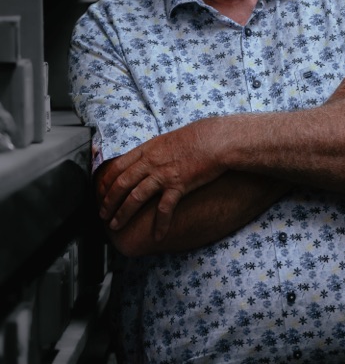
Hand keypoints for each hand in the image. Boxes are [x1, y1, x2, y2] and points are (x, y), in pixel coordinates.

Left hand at [96, 118, 222, 239]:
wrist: (216, 140)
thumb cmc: (196, 138)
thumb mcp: (167, 140)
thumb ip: (153, 151)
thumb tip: (143, 161)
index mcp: (147, 149)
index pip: (117, 166)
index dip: (105, 183)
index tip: (99, 194)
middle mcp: (151, 161)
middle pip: (121, 183)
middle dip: (108, 201)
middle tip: (102, 215)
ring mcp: (164, 174)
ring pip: (135, 196)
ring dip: (123, 213)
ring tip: (115, 225)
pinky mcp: (179, 185)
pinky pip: (165, 208)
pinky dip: (160, 224)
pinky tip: (158, 236)